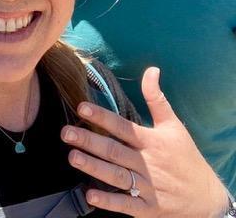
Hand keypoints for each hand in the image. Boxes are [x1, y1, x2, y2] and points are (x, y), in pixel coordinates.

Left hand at [60, 67, 228, 216]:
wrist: (207, 198)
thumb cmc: (185, 157)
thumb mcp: (173, 125)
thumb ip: (156, 98)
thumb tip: (151, 70)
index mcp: (151, 141)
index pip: (123, 126)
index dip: (102, 117)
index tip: (81, 107)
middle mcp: (147, 163)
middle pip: (115, 151)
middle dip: (89, 141)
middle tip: (66, 133)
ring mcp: (148, 187)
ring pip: (117, 176)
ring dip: (94, 167)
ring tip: (73, 157)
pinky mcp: (148, 209)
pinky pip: (127, 205)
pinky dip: (109, 202)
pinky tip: (91, 196)